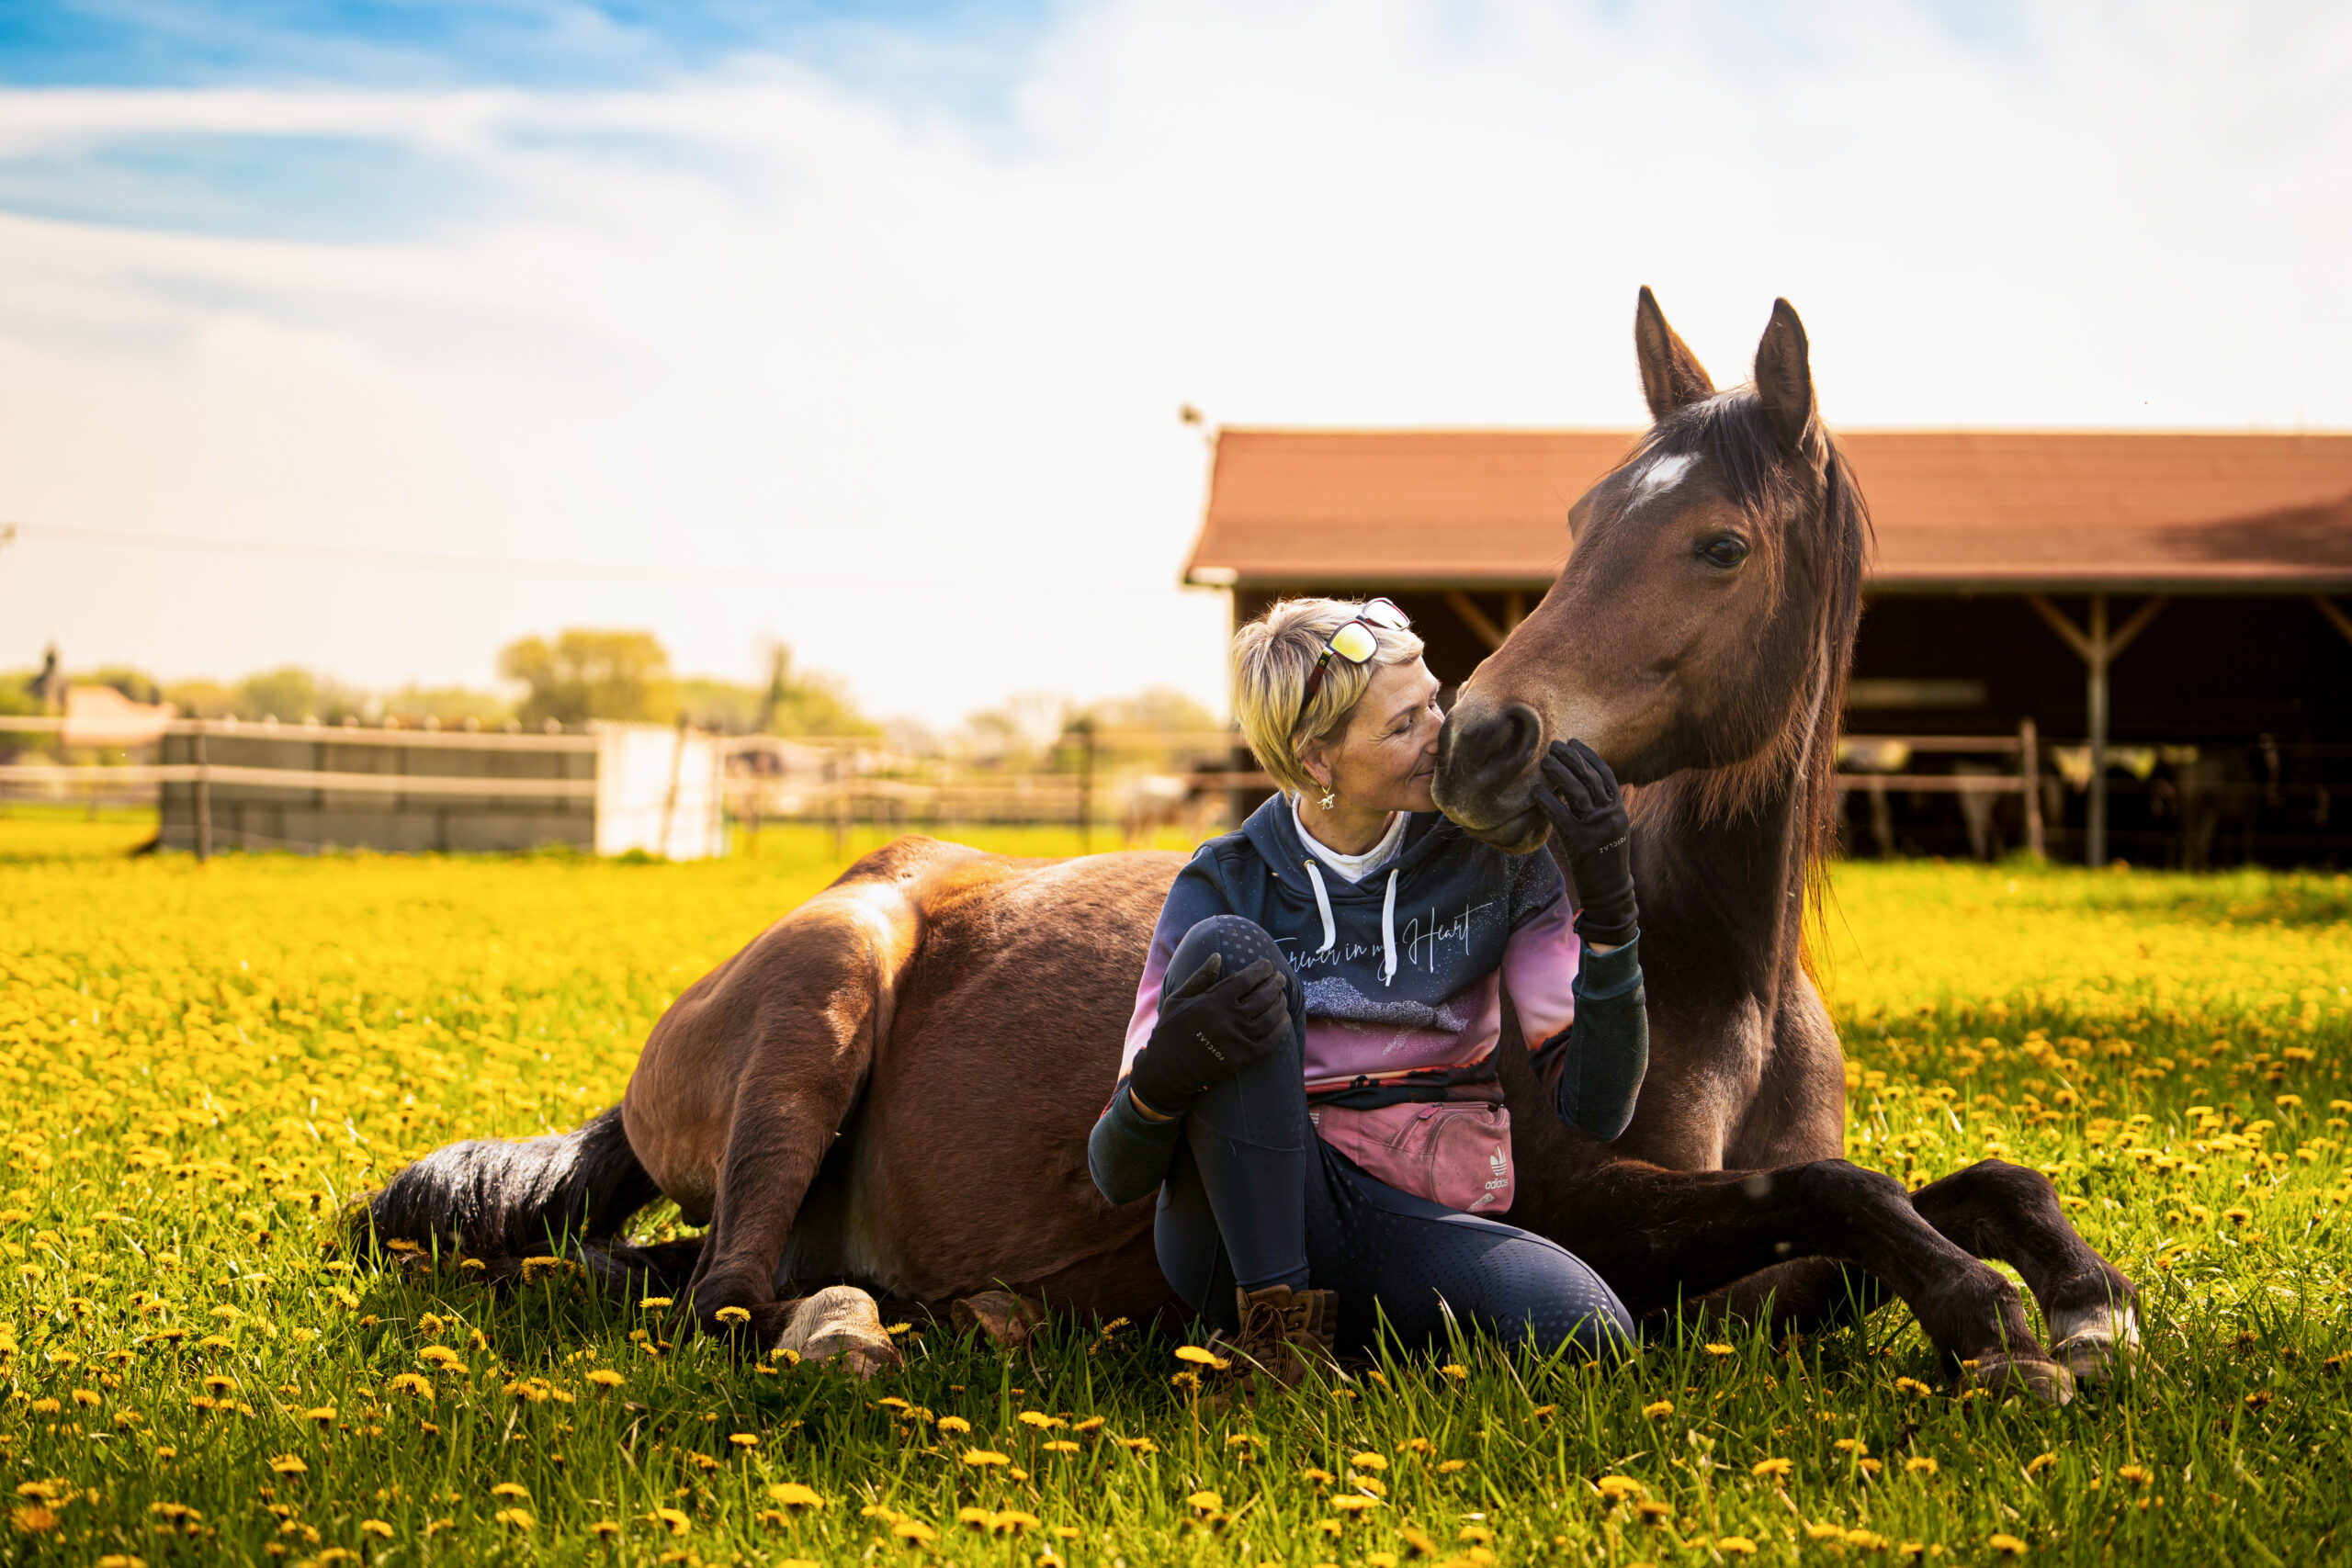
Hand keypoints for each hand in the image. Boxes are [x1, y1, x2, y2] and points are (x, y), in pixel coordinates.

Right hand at [1128, 952, 1290, 1115]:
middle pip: (1263, 996)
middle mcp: (1228, 1018)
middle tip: (1280, 978)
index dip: (1261, 970)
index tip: (1267, 965)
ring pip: (1271, 1017)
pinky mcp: (1242, 1058)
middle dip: (1276, 983)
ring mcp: (1237, 1039)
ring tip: (1282, 997)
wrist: (1165, 1071)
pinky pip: (1270, 1042)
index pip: (1246, 979)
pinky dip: (1281, 1029)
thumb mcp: (1178, 999)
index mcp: (1213, 1001)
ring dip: (1281, 1004)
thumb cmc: (1169, 1032)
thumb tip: (1218, 956)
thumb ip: (1200, 977)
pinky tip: (1284, 1020)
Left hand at [1536, 738, 1637, 947]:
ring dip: (1560, 773)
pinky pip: (1561, 816)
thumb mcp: (1613, 830)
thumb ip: (1602, 809)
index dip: (1589, 756)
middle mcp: (1611, 815)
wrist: (1611, 892)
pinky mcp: (1581, 843)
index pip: (1606, 775)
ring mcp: (1597, 829)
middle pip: (1590, 778)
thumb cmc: (1606, 859)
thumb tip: (1581, 786)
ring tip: (1544, 761)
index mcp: (1619, 810)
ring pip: (1577, 792)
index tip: (1575, 743)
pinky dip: (1548, 800)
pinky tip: (1537, 791)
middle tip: (1554, 746)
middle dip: (1571, 758)